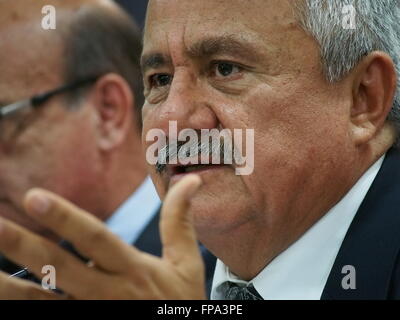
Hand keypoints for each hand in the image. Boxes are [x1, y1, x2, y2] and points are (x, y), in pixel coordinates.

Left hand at [0, 175, 205, 298]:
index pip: (95, 239)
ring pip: (43, 301)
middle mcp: (108, 292)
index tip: (34, 198)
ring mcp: (93, 314)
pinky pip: (49, 318)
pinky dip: (23, 306)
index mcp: (133, 269)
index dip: (66, 219)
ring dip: (11, 286)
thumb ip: (179, 220)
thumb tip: (190, 179)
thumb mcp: (185, 262)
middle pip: (60, 268)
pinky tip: (3, 291)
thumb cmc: (180, 302)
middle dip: (24, 246)